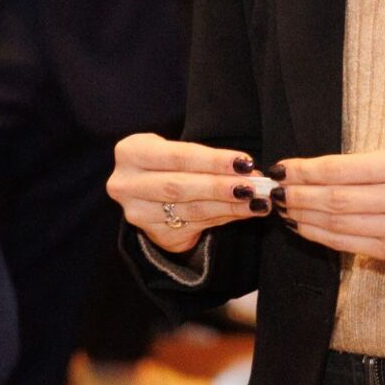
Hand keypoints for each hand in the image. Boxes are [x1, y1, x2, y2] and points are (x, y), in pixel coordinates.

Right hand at [109, 133, 271, 253]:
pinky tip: (244, 212)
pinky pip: (196, 226)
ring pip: (191, 210)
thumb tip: (248, 169)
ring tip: (257, 201)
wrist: (151, 186)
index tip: (244, 163)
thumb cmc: (170, 160)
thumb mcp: (176, 149)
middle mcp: (126, 185)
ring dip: (229, 206)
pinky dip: (224, 218)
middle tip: (253, 187)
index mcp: (130, 152)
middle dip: (221, 187)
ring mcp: (138, 214)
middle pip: (180, 187)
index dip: (212, 161)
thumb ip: (205, 158)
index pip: (177, 156)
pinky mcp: (155, 235)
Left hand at [273, 150, 384, 263]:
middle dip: (299, 195)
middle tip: (274, 189)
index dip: (305, 171)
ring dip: (303, 216)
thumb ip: (352, 166)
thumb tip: (301, 174)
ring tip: (284, 206)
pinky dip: (319, 234)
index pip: (340, 170)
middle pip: (336, 200)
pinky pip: (346, 244)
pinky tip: (302, 224)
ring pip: (337, 224)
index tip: (282, 168)